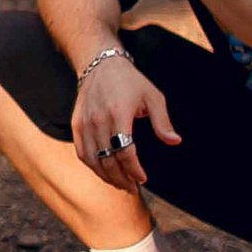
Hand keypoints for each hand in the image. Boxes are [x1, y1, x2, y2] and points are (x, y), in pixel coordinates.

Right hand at [71, 51, 177, 191]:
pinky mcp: (76, 124)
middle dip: (122, 179)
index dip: (134, 170)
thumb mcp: (153, 96)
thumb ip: (162, 122)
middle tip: (133, 187)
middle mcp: (98, 120)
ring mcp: (84, 123)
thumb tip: (174, 141)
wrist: (99, 64)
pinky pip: (82, 153)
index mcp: (118, 113)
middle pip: (108, 160)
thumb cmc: (129, 81)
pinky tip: (104, 171)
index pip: (124, 151)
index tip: (143, 178)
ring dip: (107, 177)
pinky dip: (92, 166)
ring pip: (93, 160)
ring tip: (120, 184)